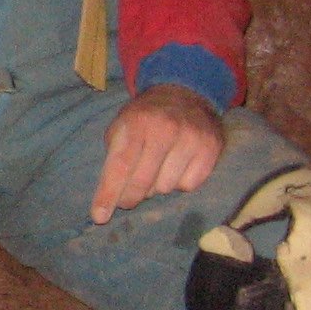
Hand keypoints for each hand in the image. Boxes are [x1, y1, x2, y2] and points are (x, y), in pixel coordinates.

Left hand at [90, 83, 224, 223]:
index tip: (99, 216)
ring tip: (155, 171)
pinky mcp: (211, 148)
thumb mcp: (121, 125)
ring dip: (156, 187)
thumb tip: (110, 196)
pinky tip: (175, 168)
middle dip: (130, 197)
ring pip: (166, 187)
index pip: (120, 166)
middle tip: (127, 200)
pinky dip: (179, 183)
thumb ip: (114, 155)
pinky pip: (189, 185)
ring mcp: (191, 138)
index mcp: (136, 123)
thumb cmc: (145, 116)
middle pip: (142, 181)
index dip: (109, 194)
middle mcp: (165, 130)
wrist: (185, 92)